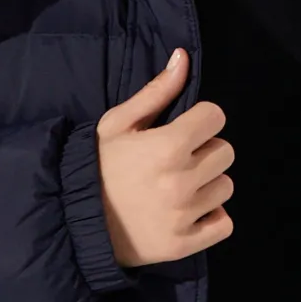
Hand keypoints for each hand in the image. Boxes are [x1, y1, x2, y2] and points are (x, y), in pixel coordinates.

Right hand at [96, 48, 234, 267]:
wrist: (74, 220)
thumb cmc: (98, 167)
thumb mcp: (117, 124)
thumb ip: (155, 92)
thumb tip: (183, 57)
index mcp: (168, 146)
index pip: (215, 117)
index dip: (201, 120)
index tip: (185, 130)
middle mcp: (181, 181)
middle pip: (225, 152)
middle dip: (205, 151)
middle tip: (179, 161)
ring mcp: (184, 215)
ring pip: (225, 187)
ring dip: (208, 185)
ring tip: (180, 188)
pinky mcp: (184, 244)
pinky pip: (224, 224)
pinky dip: (213, 217)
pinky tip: (191, 212)